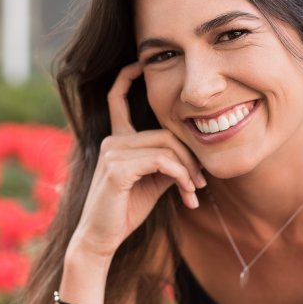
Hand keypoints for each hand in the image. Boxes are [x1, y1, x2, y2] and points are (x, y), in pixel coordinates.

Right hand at [70, 62, 205, 260]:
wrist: (101, 239)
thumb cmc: (125, 211)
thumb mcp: (152, 183)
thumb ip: (167, 164)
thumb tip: (193, 159)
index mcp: (117, 141)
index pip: (115, 99)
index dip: (126, 78)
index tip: (138, 64)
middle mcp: (112, 141)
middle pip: (165, 132)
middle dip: (190, 157)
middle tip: (201, 182)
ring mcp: (112, 152)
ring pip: (166, 147)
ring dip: (189, 171)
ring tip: (195, 193)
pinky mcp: (117, 168)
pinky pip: (162, 162)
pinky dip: (181, 177)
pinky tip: (187, 195)